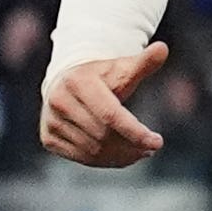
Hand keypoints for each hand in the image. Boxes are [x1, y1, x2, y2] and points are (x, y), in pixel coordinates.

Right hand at [41, 42, 169, 168]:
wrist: (67, 82)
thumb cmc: (101, 76)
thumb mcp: (122, 67)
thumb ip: (143, 62)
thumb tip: (163, 49)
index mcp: (78, 81)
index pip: (111, 115)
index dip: (135, 132)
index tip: (157, 142)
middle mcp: (59, 101)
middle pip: (103, 135)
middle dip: (132, 145)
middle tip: (152, 146)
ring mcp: (51, 121)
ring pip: (94, 151)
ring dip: (122, 156)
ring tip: (141, 151)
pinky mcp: (48, 138)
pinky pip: (83, 158)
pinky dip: (107, 161)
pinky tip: (123, 155)